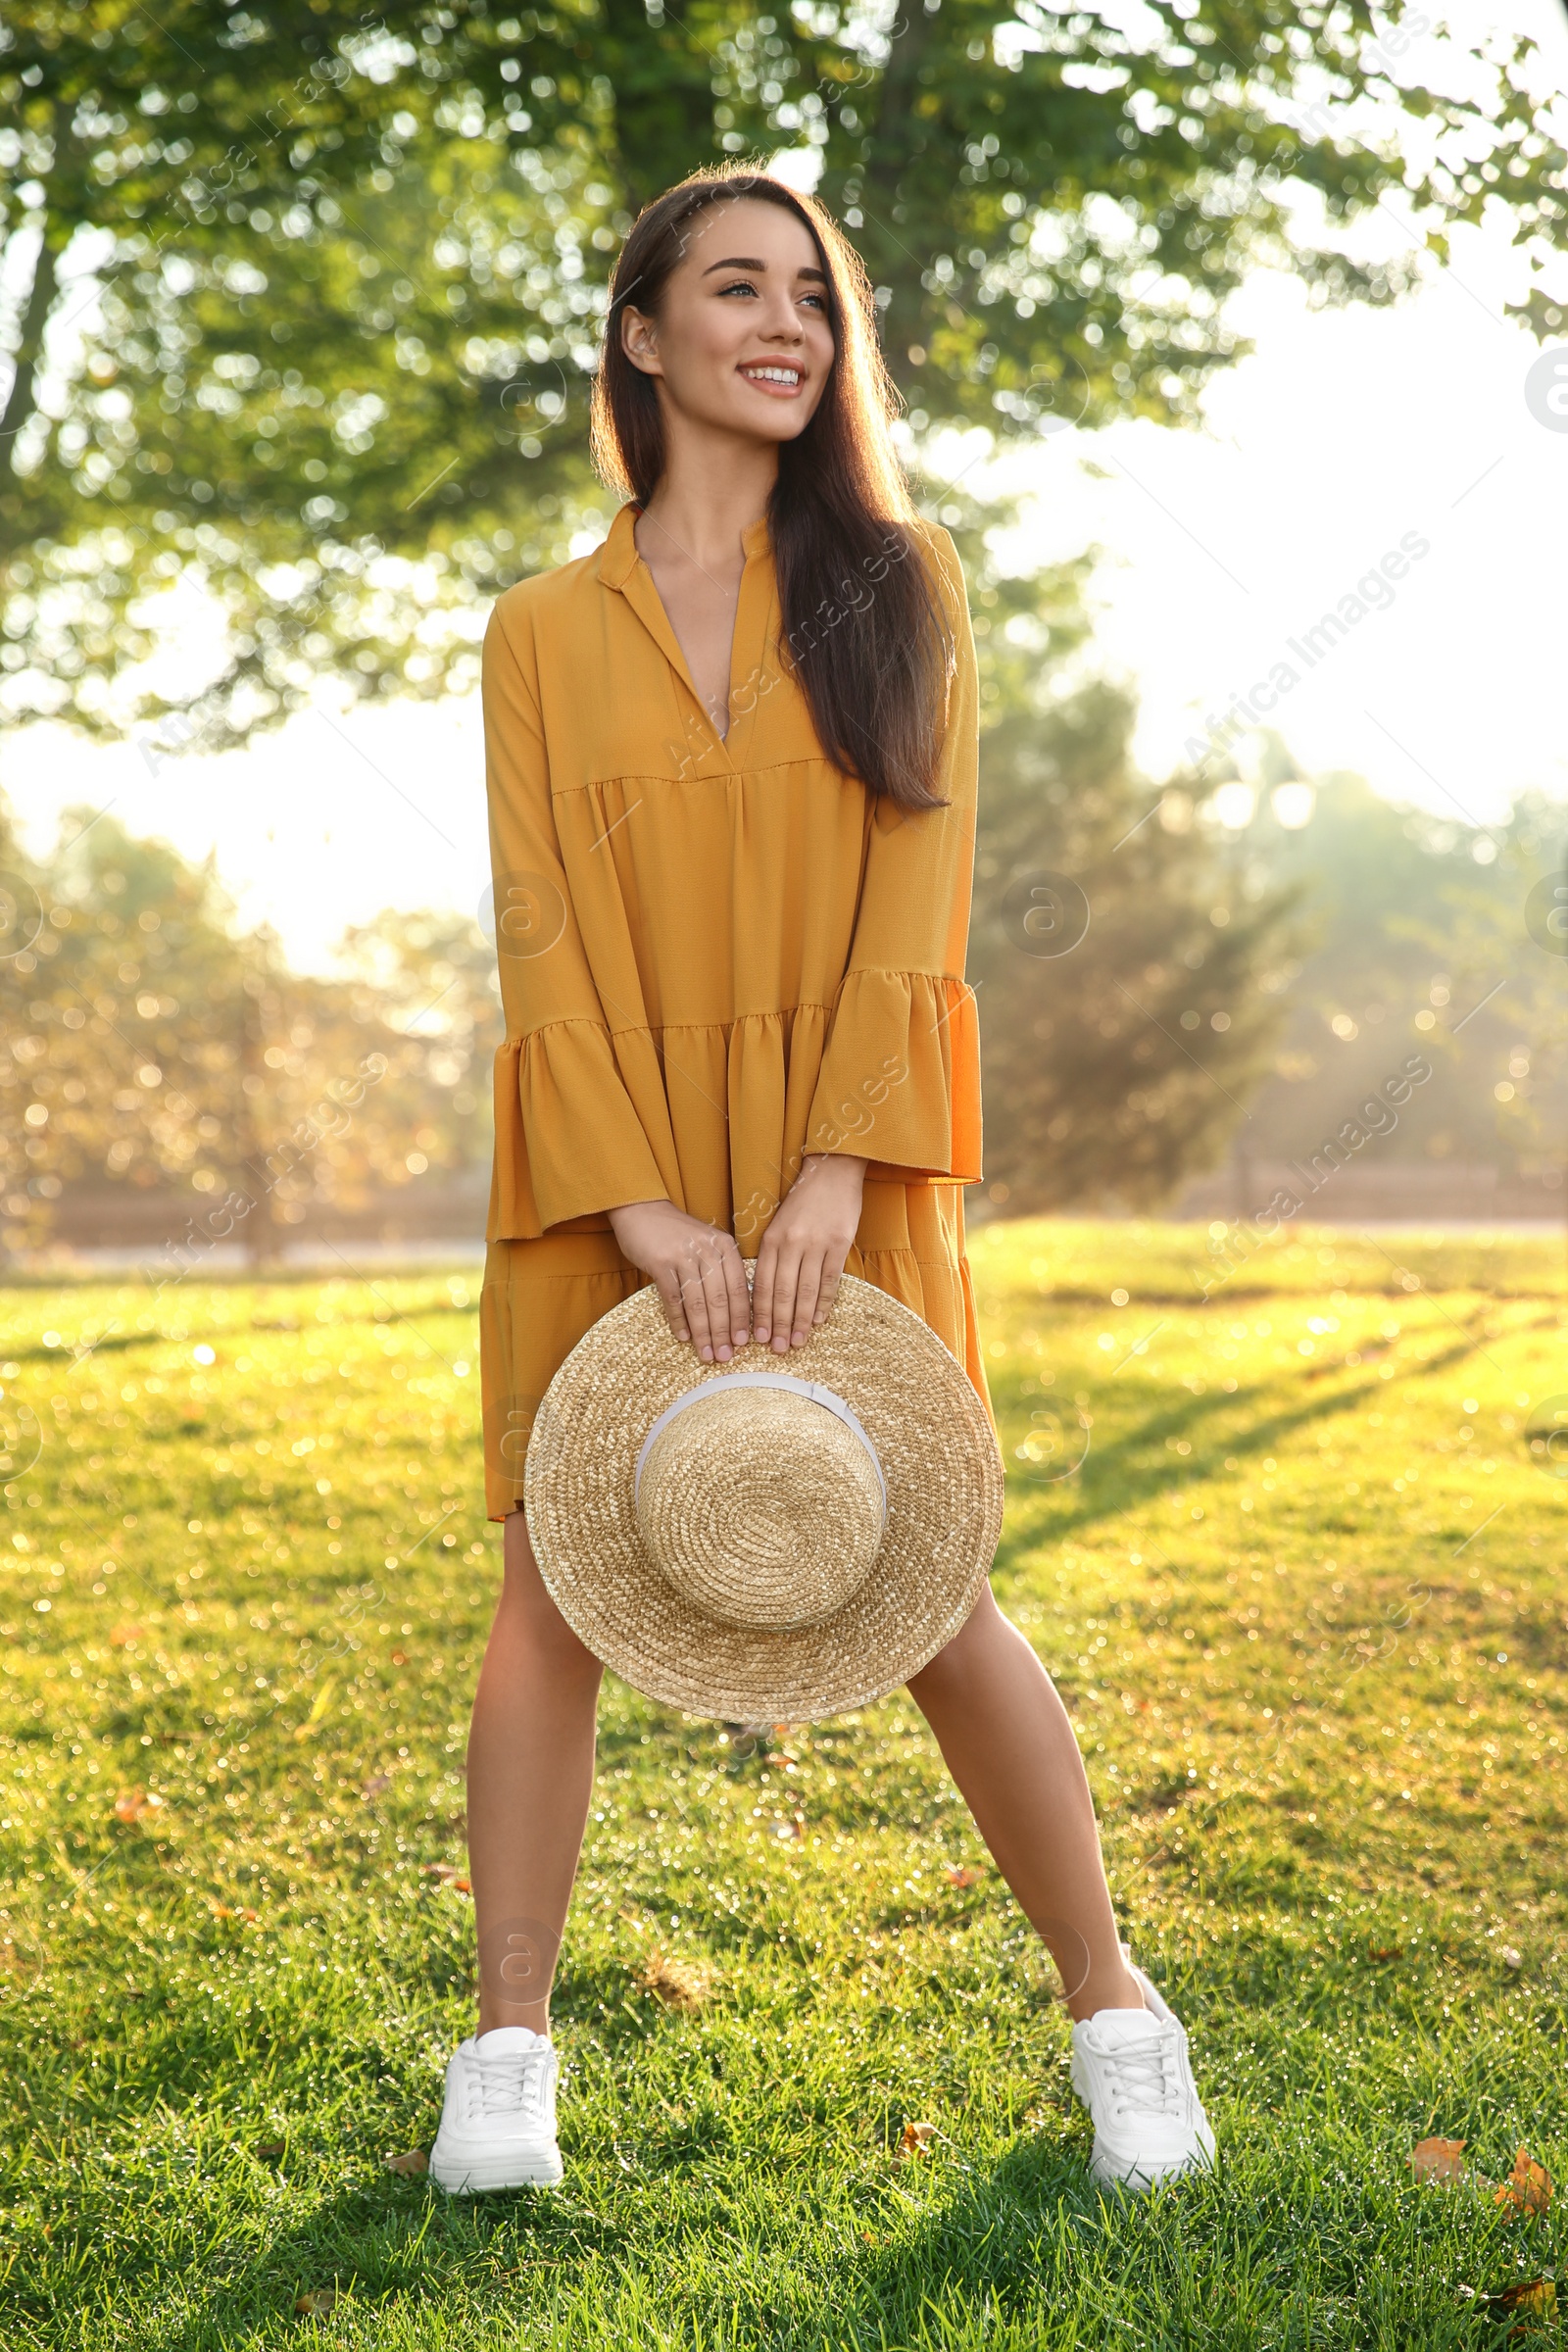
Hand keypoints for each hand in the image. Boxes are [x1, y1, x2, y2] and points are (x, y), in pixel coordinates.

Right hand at [607, 1199, 751, 1362]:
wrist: (642, 1210)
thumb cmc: (678, 1234)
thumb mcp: (708, 1245)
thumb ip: (722, 1272)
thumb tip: (734, 1315)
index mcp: (726, 1247)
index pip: (740, 1289)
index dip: (742, 1319)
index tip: (744, 1343)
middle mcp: (708, 1250)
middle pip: (720, 1300)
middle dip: (724, 1333)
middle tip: (726, 1357)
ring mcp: (684, 1256)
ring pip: (698, 1303)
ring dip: (703, 1333)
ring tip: (707, 1354)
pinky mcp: (660, 1262)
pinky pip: (673, 1298)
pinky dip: (679, 1320)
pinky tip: (684, 1337)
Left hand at [751, 1153, 866, 1353]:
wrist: (831, 1171)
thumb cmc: (803, 1200)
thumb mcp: (778, 1224)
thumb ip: (772, 1254)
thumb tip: (767, 1294)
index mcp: (771, 1239)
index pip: (762, 1285)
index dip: (761, 1314)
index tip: (759, 1337)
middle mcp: (791, 1243)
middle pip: (783, 1293)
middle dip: (779, 1324)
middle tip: (778, 1348)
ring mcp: (817, 1243)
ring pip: (806, 1291)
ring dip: (802, 1320)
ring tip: (798, 1342)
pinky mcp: (840, 1243)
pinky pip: (830, 1280)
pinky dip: (824, 1303)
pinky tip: (820, 1320)